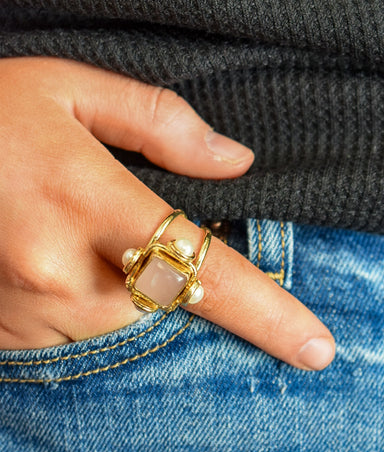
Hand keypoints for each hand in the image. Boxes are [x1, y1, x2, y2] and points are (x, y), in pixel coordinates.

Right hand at [0, 57, 334, 369]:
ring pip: (127, 333)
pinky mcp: (9, 332)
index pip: (201, 269)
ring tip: (114, 255)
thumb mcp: (71, 90)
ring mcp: (32, 310)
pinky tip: (80, 273)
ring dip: (143, 303)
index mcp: (88, 199)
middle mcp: (61, 270)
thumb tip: (233, 159)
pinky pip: (80, 341)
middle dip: (193, 294)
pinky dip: (100, 314)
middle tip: (171, 254)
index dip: (267, 315)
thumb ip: (159, 122)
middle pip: (171, 312)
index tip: (313, 348)